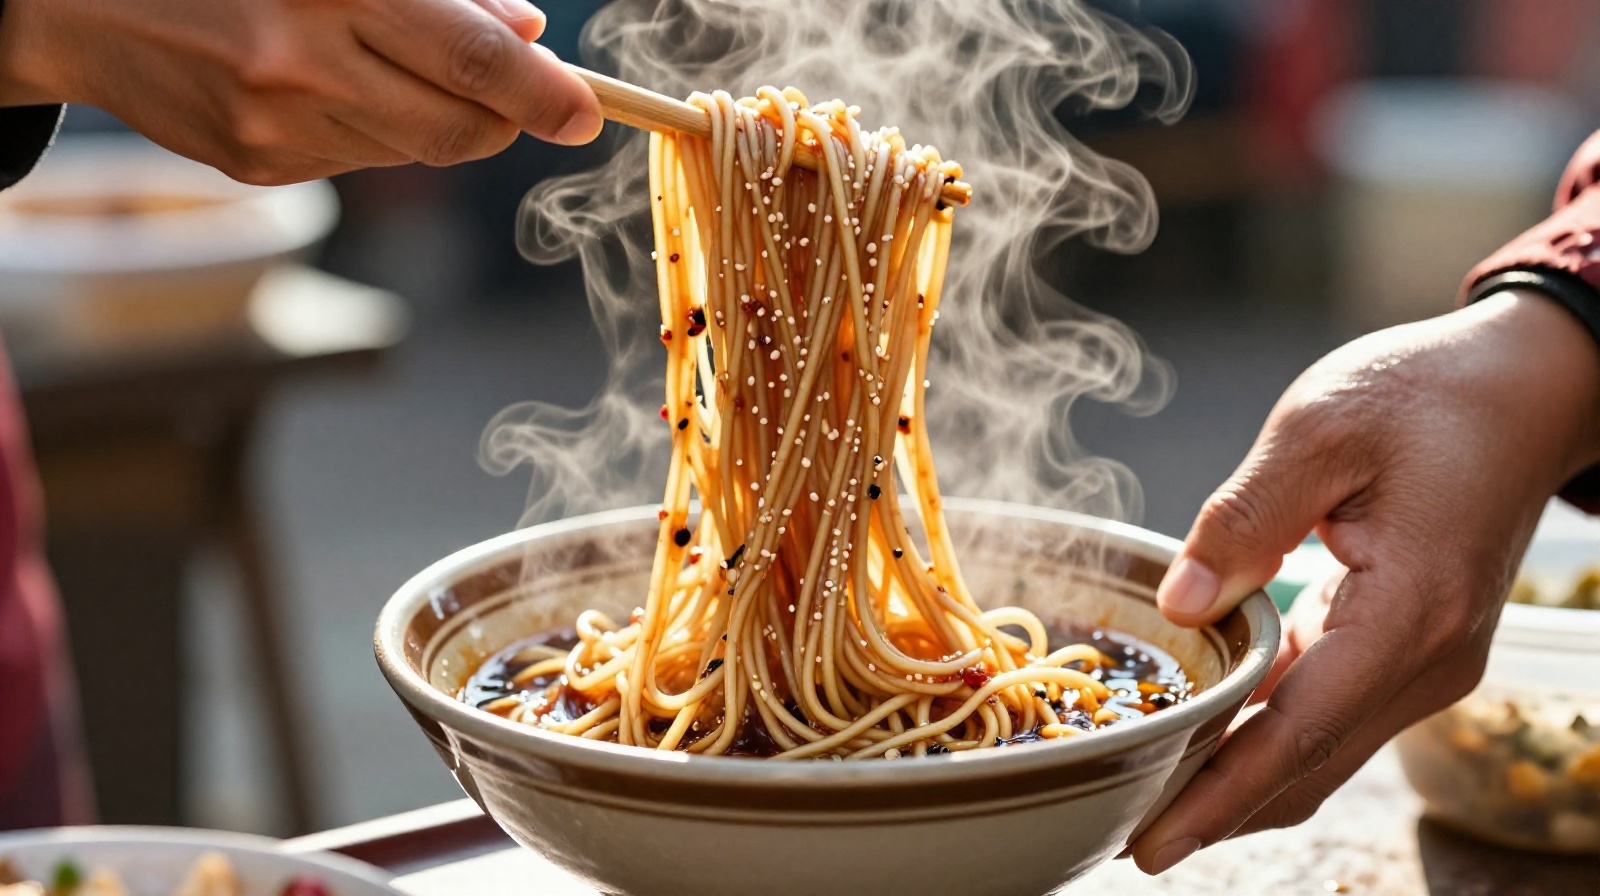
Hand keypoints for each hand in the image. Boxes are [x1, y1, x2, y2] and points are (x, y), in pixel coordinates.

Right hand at [0, 0, 600, 183]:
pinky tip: (332, 79)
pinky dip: (377, 125)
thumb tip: (525, 29)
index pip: (471, 56)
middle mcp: (304, 62)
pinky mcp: (259, 166)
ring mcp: (279, 126)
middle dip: (511, 119)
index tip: (585, 111)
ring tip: (394, 57)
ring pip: (416, 148)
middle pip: (460, 128)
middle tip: (533, 97)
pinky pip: (360, 159)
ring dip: (440, 115)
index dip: (542, 92)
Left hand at [1130, 289, 1599, 873]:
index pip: (1296, 733)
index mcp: (1408, 612)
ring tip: (1152, 796)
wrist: (1527, 388)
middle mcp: (1427, 659)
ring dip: (1240, 780)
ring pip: (1321, 752)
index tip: (1152, 844)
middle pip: (1308, 764)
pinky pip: (1332, 714)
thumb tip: (1181, 603)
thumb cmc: (1428, 396)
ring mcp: (1427, 662)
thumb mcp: (1320, 428)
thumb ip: (1244, 516)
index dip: (1217, 795)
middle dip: (1217, 808)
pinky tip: (1209, 736)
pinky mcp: (1413, 649)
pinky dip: (1269, 737)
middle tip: (1127, 832)